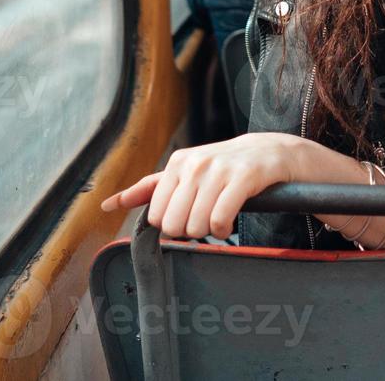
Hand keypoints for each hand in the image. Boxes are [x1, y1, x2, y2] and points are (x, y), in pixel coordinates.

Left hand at [100, 133, 311, 239]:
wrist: (275, 152)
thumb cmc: (227, 167)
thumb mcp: (187, 172)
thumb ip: (149, 188)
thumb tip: (109, 203)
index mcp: (178, 163)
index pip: (155, 215)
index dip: (171, 226)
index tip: (188, 216)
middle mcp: (196, 163)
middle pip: (173, 224)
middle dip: (189, 231)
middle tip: (205, 219)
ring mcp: (220, 169)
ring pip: (195, 225)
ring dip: (209, 232)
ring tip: (220, 220)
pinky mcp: (245, 177)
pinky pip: (220, 219)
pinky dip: (223, 230)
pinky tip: (229, 223)